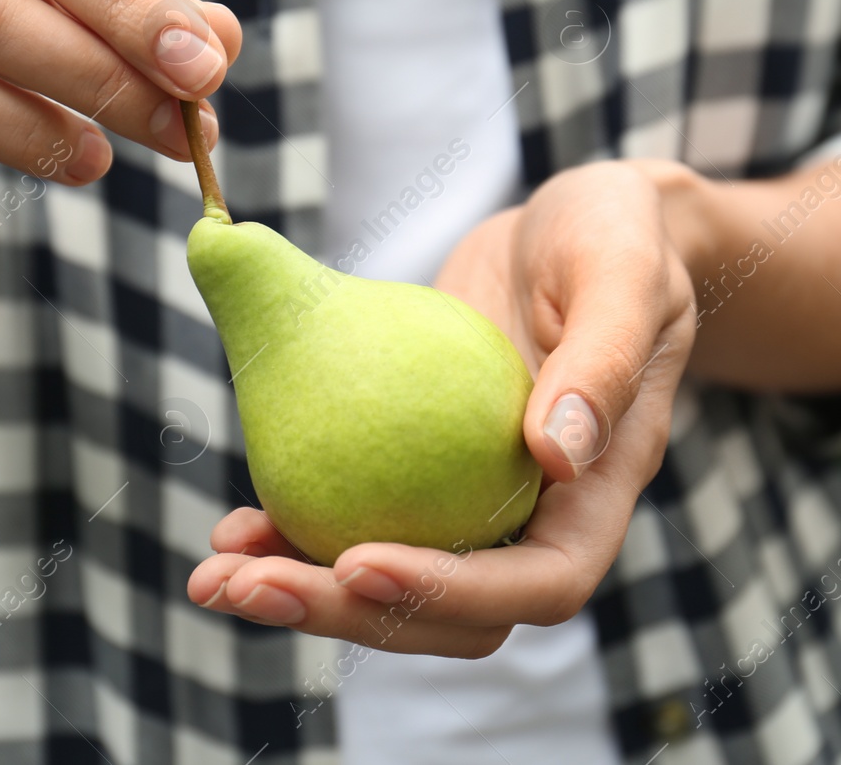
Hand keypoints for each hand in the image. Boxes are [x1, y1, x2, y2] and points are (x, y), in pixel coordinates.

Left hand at [187, 160, 704, 657]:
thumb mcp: (625, 274)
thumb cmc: (617, 238)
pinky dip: (296, 532)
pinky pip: (359, 517)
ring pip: (393, 583)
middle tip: (246, 587)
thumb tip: (555, 452)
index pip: (541, 582)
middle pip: (450, 612)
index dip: (451, 593)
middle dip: (348, 613)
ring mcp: (475, 501)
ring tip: (215, 577)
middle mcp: (535, 517)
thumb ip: (604, 358)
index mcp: (595, 493)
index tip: (361, 562)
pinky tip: (232, 525)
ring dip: (304, 591)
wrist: (576, 227)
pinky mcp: (421, 471)